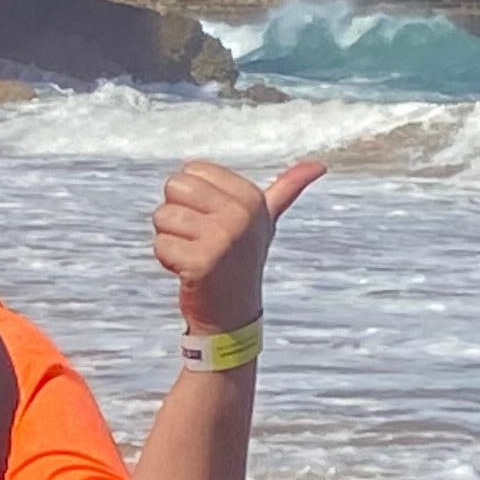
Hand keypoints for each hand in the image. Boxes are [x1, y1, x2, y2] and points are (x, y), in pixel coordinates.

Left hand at [153, 155, 325, 331]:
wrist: (233, 314)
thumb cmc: (242, 260)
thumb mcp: (266, 221)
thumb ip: (287, 189)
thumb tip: (319, 165)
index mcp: (251, 198)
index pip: (191, 171)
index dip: (192, 197)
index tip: (212, 221)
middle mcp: (240, 214)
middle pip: (174, 187)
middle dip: (177, 214)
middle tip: (199, 238)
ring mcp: (221, 239)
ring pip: (162, 216)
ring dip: (171, 238)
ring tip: (195, 254)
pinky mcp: (200, 263)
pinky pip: (160, 245)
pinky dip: (167, 260)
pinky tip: (189, 271)